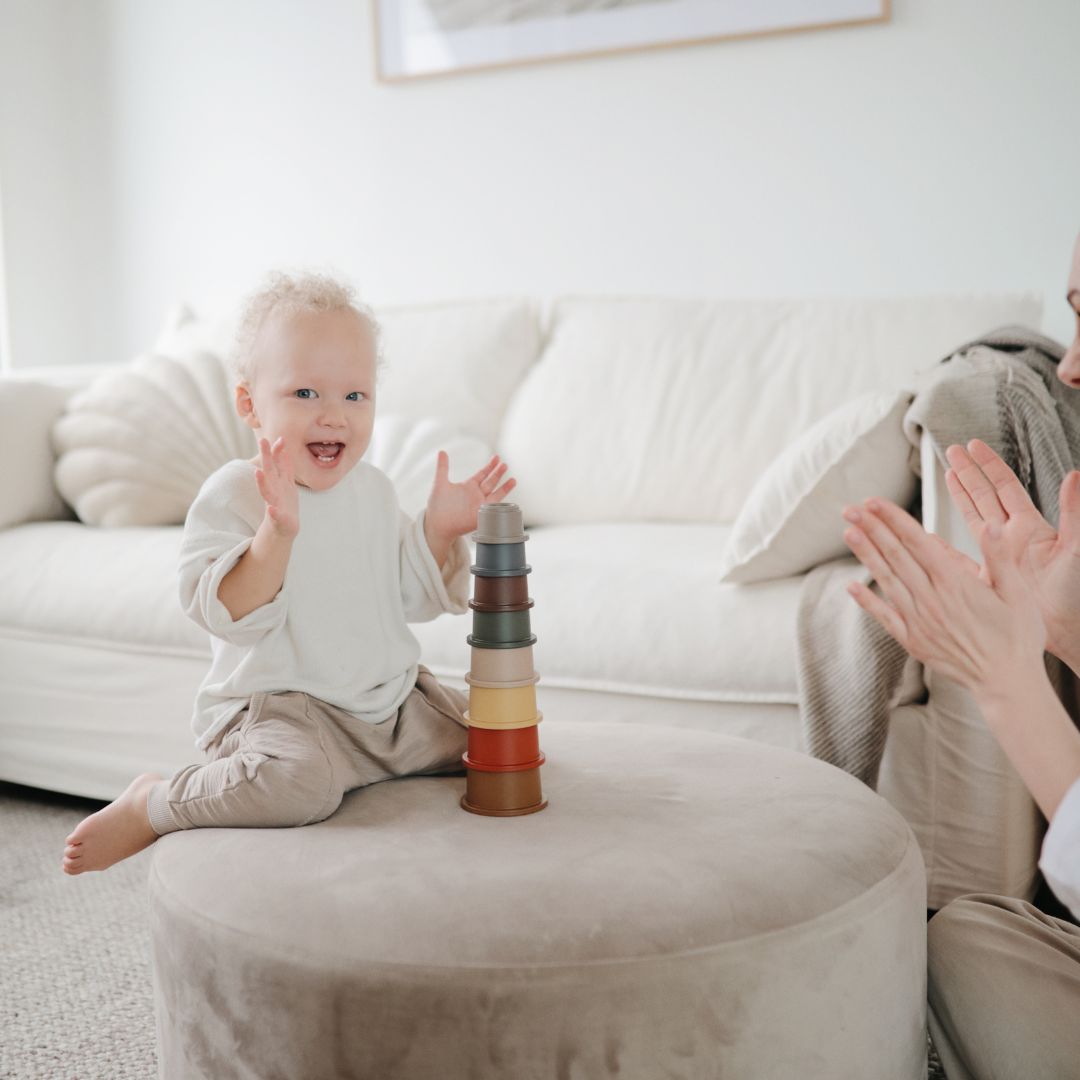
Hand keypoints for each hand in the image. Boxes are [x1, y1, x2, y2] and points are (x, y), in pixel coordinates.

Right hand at [254, 436, 298, 539]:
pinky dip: (273, 511)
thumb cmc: (285, 503)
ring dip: (262, 482)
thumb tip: (283, 449)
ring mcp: (274, 503)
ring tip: (258, 473)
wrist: (284, 527)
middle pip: (269, 470)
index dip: (278, 451)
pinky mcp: (277, 518)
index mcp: (278, 481)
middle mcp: (274, 489)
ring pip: (267, 491)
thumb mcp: (287, 483)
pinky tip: (271, 508)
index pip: (277, 463)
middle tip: (262, 440)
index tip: (281, 438)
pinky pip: (274, 514)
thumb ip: (285, 467)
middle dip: (266, 456)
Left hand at [425, 452, 515, 542]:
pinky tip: (506, 501)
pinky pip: (493, 510)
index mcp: (468, 486)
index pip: (483, 474)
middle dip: (498, 473)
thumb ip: (442, 467)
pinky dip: (500, 505)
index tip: (497, 457)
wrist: (436, 524)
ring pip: (496, 495)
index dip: (490, 466)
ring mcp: (480, 506)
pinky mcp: (481, 516)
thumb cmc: (437, 506)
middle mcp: (476, 495)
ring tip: (513, 479)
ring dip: (504, 488)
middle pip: (491, 482)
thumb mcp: (440, 483)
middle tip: (505, 464)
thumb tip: (441, 451)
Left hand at [841, 497, 1045, 696]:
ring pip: (886, 580)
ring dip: (866, 555)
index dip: (893, 519)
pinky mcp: (912, 640)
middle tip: (850, 509)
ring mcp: (918, 621)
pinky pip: (885, 616)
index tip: (873, 502)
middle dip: (872, 529)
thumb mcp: (1018, 593)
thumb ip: (1000, 558)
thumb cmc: (1017, 636)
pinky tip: (851, 586)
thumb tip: (990, 526)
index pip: (917, 542)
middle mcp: (931, 599)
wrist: (1006, 682)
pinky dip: (867, 600)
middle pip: (896, 556)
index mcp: (955, 583)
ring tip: (848, 532)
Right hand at [945, 439, 1079, 665]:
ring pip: (973, 518)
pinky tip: (931, 535)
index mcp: (1031, 527)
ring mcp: (998, 556)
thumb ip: (1074, 511)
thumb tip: (1075, 476)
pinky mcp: (988, 576)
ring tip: (945, 477)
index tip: (973, 447)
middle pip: (985, 497)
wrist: (1066, 629)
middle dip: (969, 473)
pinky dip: (944, 542)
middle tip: (952, 453)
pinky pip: (960, 553)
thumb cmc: (1075, 593)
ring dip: (959, 497)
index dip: (988, 466)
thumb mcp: (1075, 549)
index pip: (1005, 487)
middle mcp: (1012, 538)